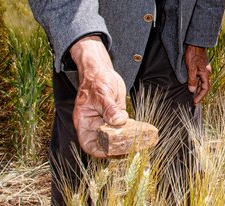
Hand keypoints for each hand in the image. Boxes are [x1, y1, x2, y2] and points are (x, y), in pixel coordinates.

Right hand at [70, 35, 128, 157]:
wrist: (103, 70)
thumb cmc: (96, 81)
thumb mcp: (102, 94)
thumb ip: (110, 108)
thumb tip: (119, 121)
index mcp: (84, 122)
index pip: (88, 143)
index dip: (98, 151)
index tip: (111, 153)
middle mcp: (95, 125)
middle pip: (104, 143)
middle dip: (116, 147)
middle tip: (130, 148)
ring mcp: (107, 121)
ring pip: (116, 136)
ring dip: (126, 140)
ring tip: (138, 141)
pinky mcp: (117, 116)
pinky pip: (124, 126)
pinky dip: (132, 130)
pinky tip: (140, 131)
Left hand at [184, 44, 211, 104]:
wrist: (195, 43)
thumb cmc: (193, 54)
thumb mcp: (191, 68)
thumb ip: (192, 79)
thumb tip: (192, 90)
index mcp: (205, 73)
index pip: (205, 88)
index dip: (200, 96)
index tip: (195, 102)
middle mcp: (206, 72)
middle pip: (204, 86)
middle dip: (199, 94)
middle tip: (194, 101)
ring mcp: (204, 69)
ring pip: (202, 82)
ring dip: (197, 89)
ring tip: (192, 95)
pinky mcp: (201, 66)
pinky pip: (200, 77)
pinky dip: (196, 83)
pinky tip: (192, 84)